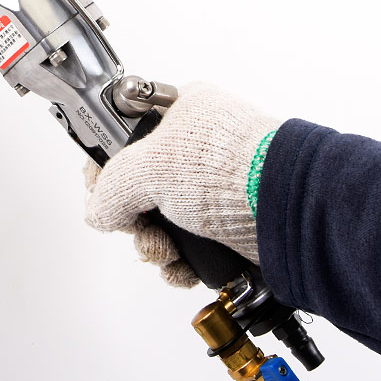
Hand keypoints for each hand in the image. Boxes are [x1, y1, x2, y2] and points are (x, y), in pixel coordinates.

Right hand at [85, 83, 279, 286]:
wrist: (284, 207)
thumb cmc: (223, 166)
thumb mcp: (144, 168)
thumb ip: (109, 189)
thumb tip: (100, 212)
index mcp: (179, 114)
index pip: (124, 138)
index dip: (105, 167)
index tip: (97, 189)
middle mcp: (196, 149)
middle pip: (139, 189)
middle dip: (134, 220)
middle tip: (140, 227)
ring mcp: (212, 188)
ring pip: (162, 222)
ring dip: (155, 245)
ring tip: (167, 251)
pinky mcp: (228, 223)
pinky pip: (188, 244)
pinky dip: (181, 261)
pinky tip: (184, 265)